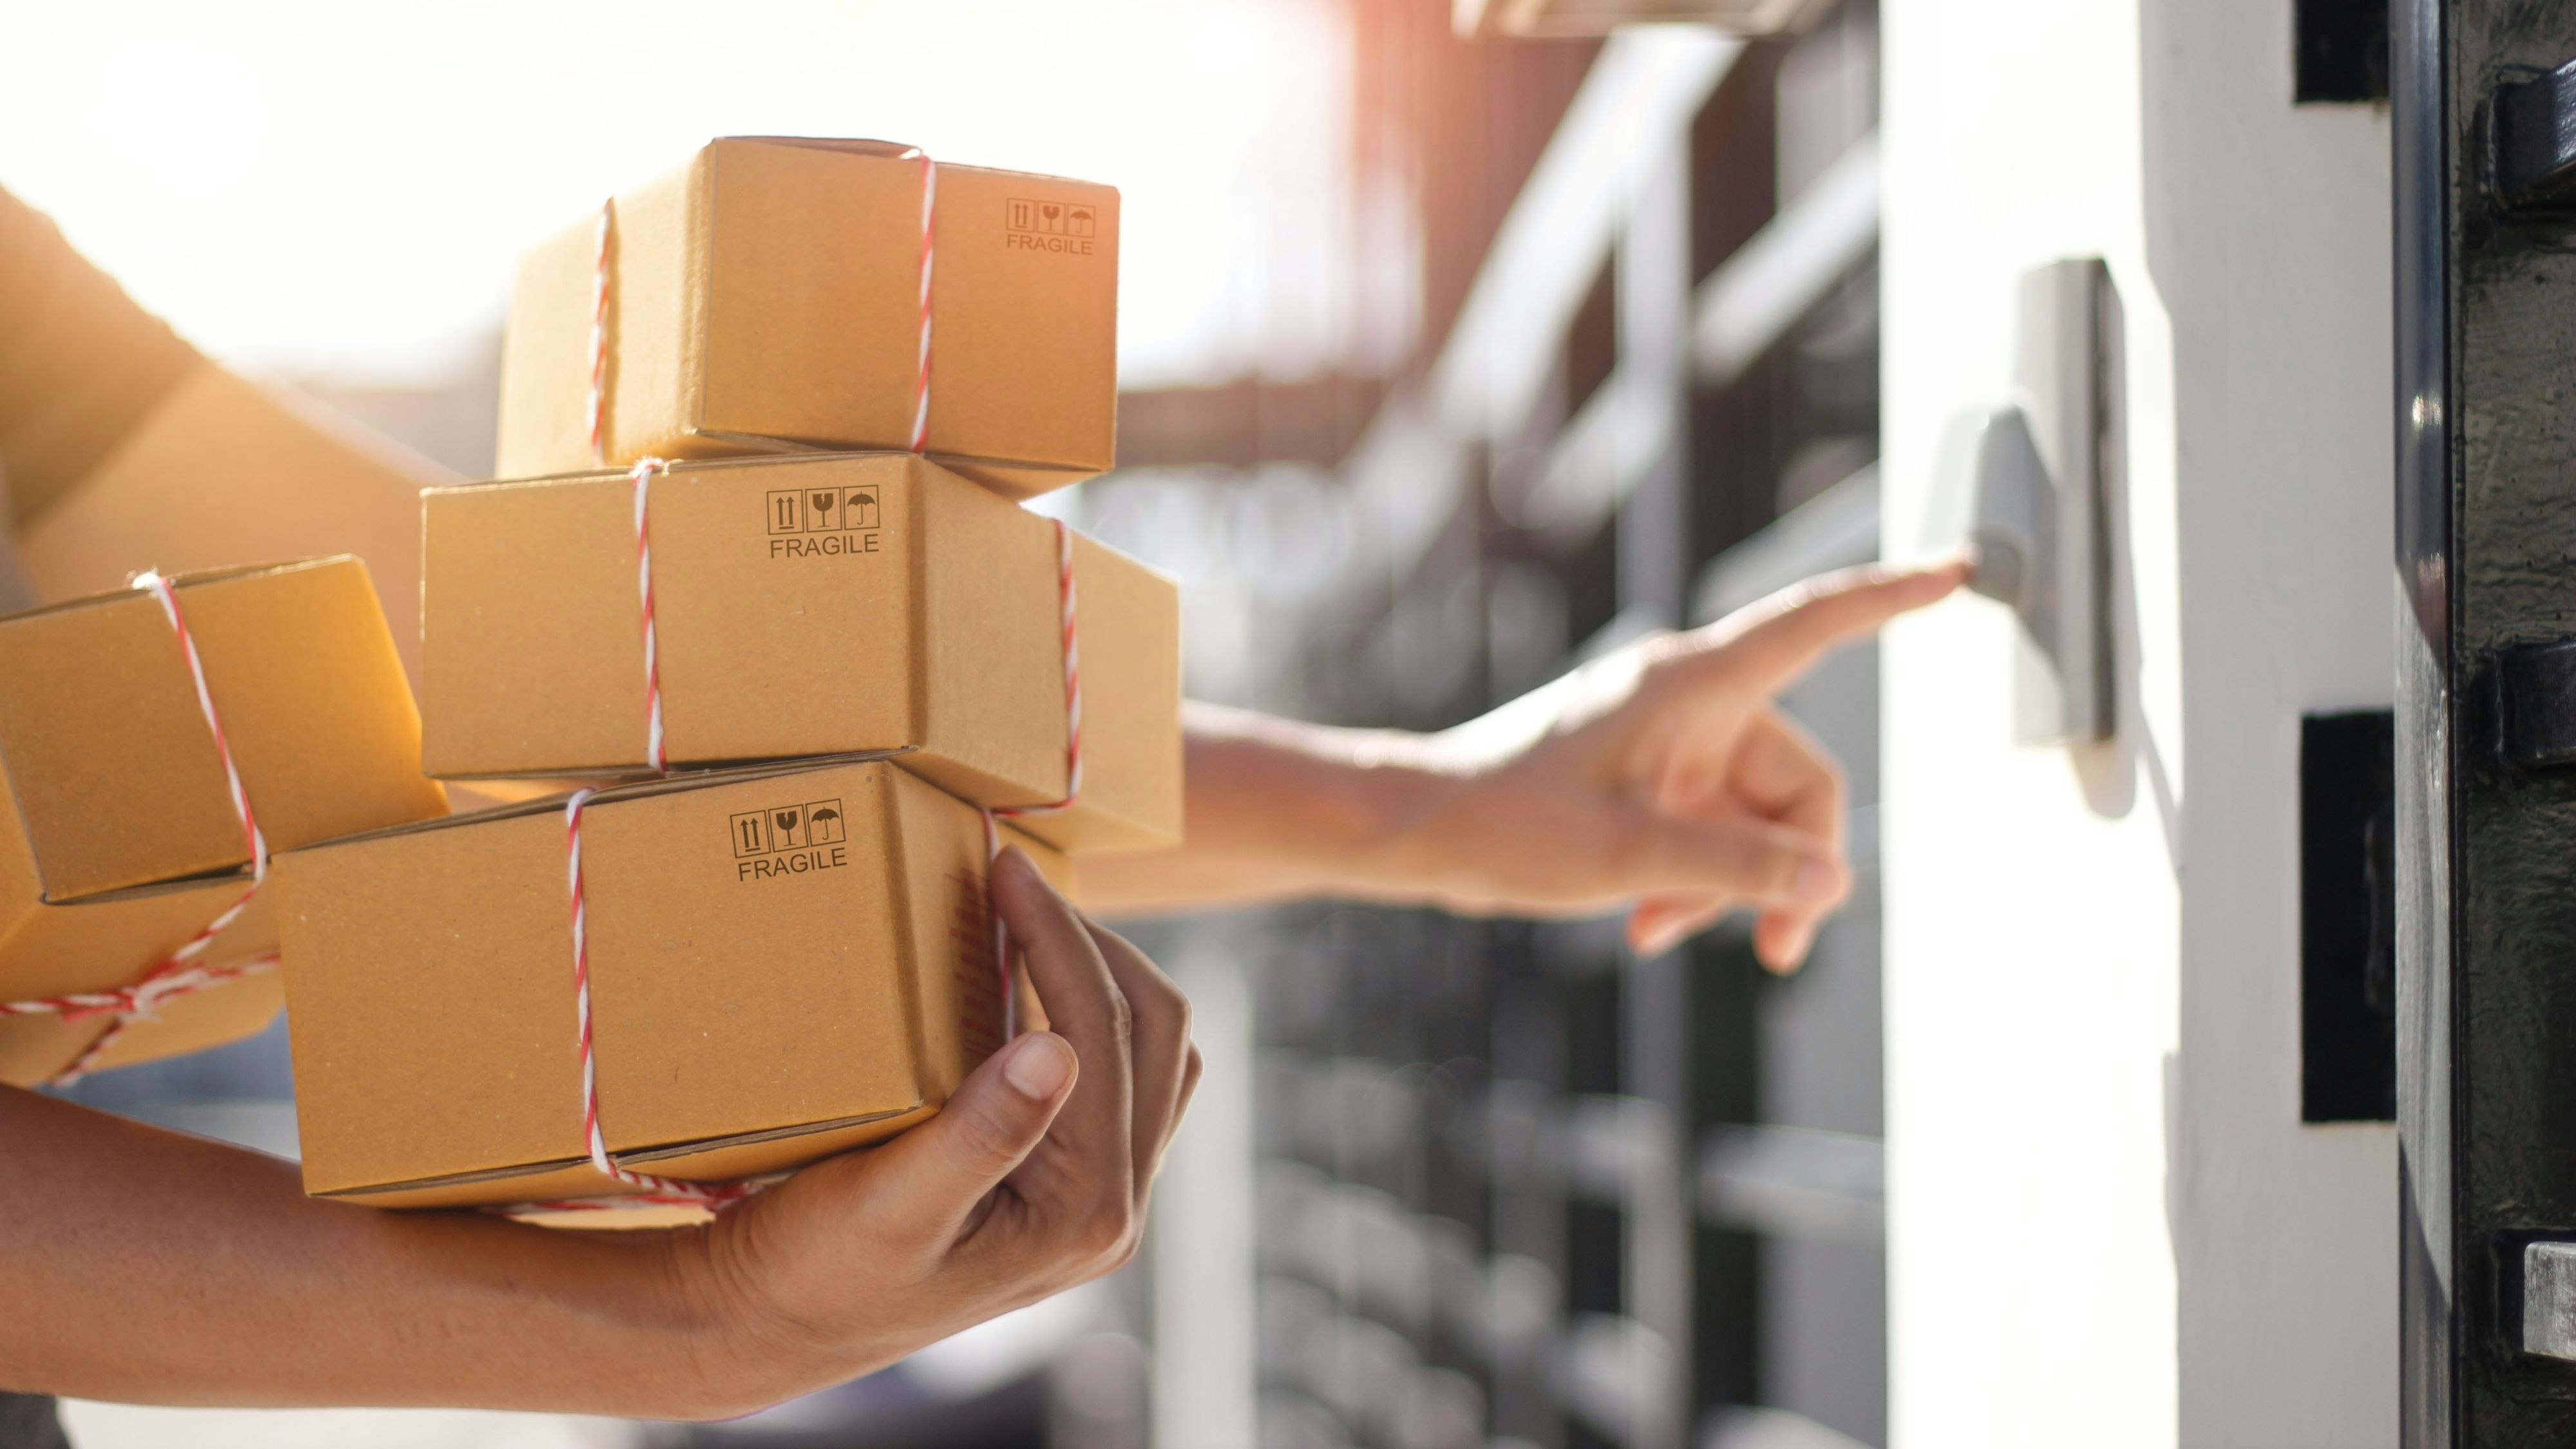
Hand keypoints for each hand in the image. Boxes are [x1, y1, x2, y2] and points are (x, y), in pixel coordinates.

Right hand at [670, 847, 1199, 1413]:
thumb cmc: (816, 1269)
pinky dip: (1088, 1015)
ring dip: (1104, 975)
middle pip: (1157, 1032)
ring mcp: (1101, 1202)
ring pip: (1155, 1053)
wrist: (776, 1324)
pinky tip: (1021, 985)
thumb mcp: (885, 1206)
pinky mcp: (1073, 1190)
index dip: (1058, 936)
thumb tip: (1057, 1049)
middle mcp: (1113, 1212)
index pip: (1103, 1035)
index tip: (1004, 866)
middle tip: (1015, 880)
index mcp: (1083, 1212)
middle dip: (1093, 941)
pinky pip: (1120, 1080)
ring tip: (1028, 920)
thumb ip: (977, 1134)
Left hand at [1397, 560, 1965, 969]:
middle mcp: (1688, 702)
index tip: (1959, 568)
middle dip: (1789, 867)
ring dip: (1728, 886)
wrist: (1415, 832)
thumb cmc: (1504, 825)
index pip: (1814, 625)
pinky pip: (1710, 829)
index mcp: (1689, 685)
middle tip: (1768, 950)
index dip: (1891, 595)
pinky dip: (1693, 879)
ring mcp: (1668, 742)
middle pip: (1800, 779)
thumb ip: (1736, 868)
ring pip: (1755, 818)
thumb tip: (1831, 883)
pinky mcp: (1647, 777)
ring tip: (1660, 932)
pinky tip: (1646, 927)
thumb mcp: (1628, 857)